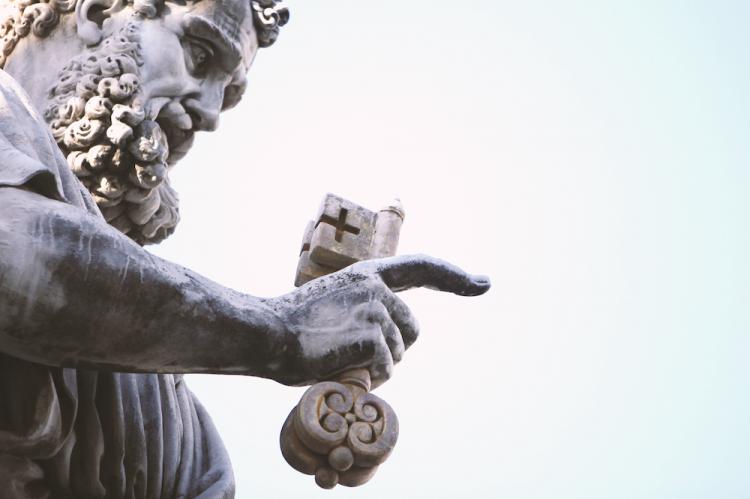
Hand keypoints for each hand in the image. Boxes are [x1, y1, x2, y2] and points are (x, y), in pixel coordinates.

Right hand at [271, 254, 489, 387]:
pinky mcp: (372, 335)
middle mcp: (376, 287)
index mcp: (367, 274)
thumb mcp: (333, 304)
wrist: (265, 334)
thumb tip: (388, 345)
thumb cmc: (292, 326)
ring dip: (377, 366)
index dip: (455, 277)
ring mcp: (376, 309)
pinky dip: (368, 378)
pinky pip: (387, 368)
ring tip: (340, 359)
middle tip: (355, 355)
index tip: (483, 283)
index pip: (422, 267)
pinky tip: (342, 369)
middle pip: (413, 330)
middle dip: (393, 350)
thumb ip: (363, 310)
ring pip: (399, 353)